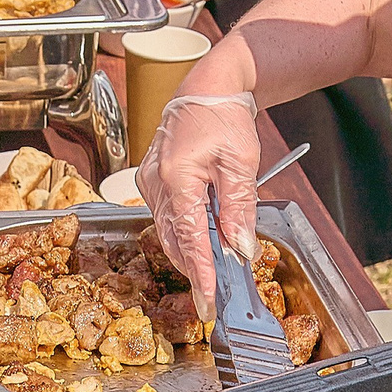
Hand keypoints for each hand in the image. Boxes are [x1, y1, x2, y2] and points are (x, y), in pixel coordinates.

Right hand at [135, 91, 260, 311]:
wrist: (206, 90)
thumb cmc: (224, 118)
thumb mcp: (241, 162)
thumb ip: (239, 207)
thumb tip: (240, 247)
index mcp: (176, 176)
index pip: (189, 237)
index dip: (200, 273)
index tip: (208, 300)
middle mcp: (155, 183)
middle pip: (174, 241)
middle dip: (195, 272)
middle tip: (213, 301)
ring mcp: (150, 184)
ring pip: (170, 233)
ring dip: (191, 255)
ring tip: (213, 279)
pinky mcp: (153, 184)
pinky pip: (168, 220)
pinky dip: (185, 237)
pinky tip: (203, 248)